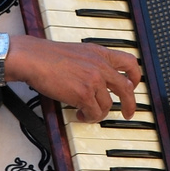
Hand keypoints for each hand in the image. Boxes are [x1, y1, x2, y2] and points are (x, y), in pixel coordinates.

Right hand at [8, 34, 141, 121]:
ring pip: (107, 105)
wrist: (34, 58)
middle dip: (129, 104)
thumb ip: (94, 63)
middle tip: (128, 113)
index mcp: (100, 53)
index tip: (133, 86)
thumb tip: (104, 81)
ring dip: (98, 113)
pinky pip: (94, 113)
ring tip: (87, 113)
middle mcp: (101, 66)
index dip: (136, 77)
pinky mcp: (84, 94)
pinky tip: (79, 114)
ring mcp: (93, 80)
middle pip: (126, 89)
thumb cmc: (49, 56)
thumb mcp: (79, 52)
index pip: (130, 63)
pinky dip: (88, 117)